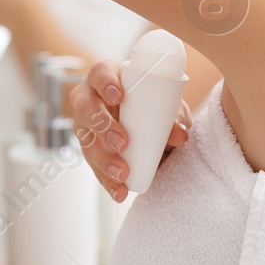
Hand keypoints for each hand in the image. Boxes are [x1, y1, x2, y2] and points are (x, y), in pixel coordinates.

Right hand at [70, 58, 192, 202]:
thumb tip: (179, 135)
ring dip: (103, 158)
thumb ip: (174, 118)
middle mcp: (91, 99)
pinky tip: (119, 191)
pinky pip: (93, 166)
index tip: (118, 96)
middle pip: (85, 107)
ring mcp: (86, 125)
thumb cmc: (157, 107)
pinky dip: (107, 180)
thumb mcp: (169, 108)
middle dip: (101, 126)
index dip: (105, 83)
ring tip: (122, 173)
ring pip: (85, 139)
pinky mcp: (89, 150)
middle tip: (122, 142)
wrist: (153, 129)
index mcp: (108, 77)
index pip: (100, 73)